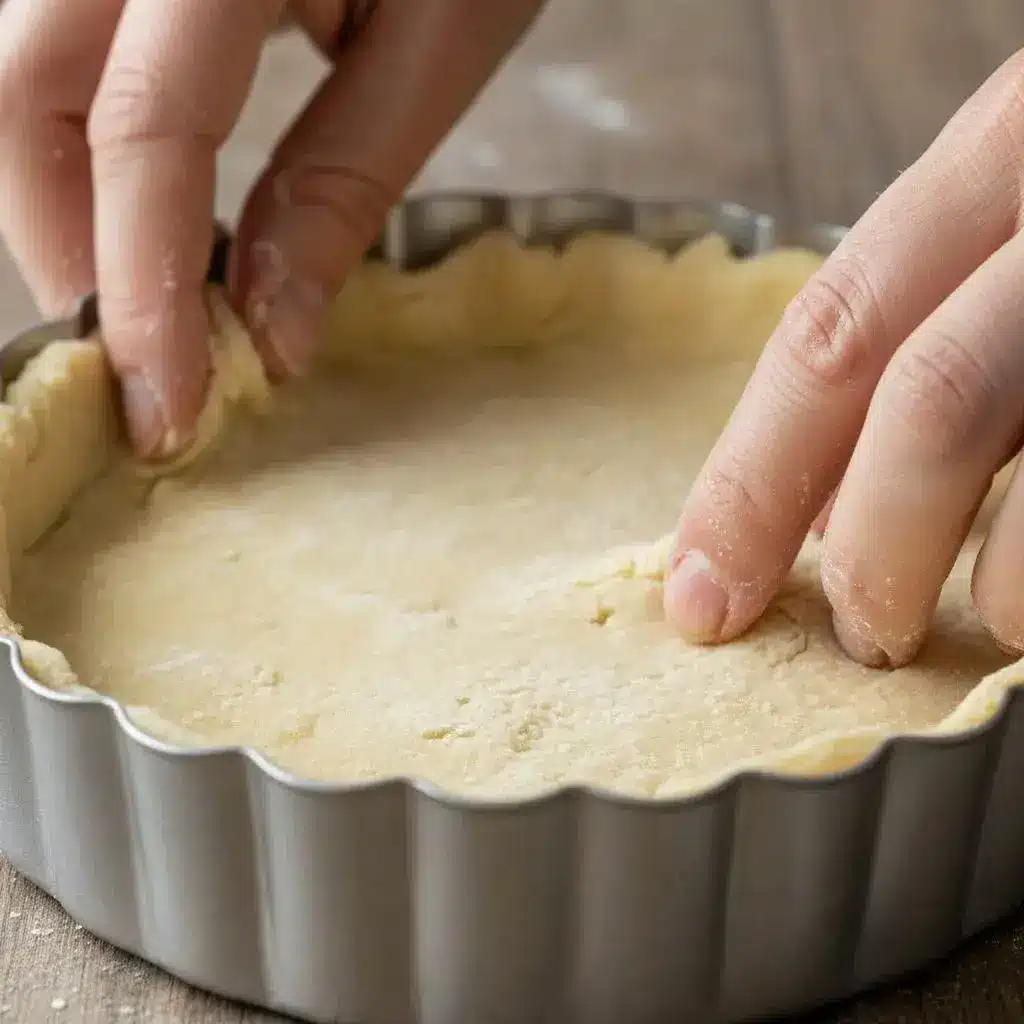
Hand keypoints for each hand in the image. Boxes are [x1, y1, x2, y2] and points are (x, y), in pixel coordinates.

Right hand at [0, 0, 542, 454]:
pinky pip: (48, 47)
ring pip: (14, 71)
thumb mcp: (439, 42)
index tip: (166, 411)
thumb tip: (268, 333)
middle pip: (23, 94)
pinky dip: (79, 145)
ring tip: (137, 303)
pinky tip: (137, 212)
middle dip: (70, 253)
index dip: (144, 288)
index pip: (145, 131)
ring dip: (61, 203)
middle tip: (137, 367)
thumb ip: (343, 181)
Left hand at [665, 49, 1023, 665]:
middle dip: (873, 549)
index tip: (704, 598)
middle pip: (926, 396)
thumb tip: (821, 510)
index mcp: (1002, 151)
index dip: (749, 486)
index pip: (828, 338)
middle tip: (860, 635)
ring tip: (979, 628)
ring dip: (993, 579)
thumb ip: (927, 332)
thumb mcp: (1018, 232)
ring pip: (1014, 424)